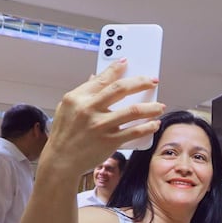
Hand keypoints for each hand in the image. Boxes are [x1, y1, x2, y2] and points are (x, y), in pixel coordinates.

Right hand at [47, 59, 164, 175]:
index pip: (102, 78)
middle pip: (121, 89)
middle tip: (153, 81)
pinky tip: (154, 124)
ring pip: (133, 111)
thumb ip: (84, 94)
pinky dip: (148, 126)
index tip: (127, 62)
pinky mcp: (110, 141)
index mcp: (78, 98)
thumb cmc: (65, 134)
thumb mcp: (67, 108)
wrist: (61, 160)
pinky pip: (135, 131)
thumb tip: (95, 77)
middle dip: (141, 82)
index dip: (116, 68)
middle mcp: (89, 109)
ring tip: (160, 106)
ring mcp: (101, 125)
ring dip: (151, 107)